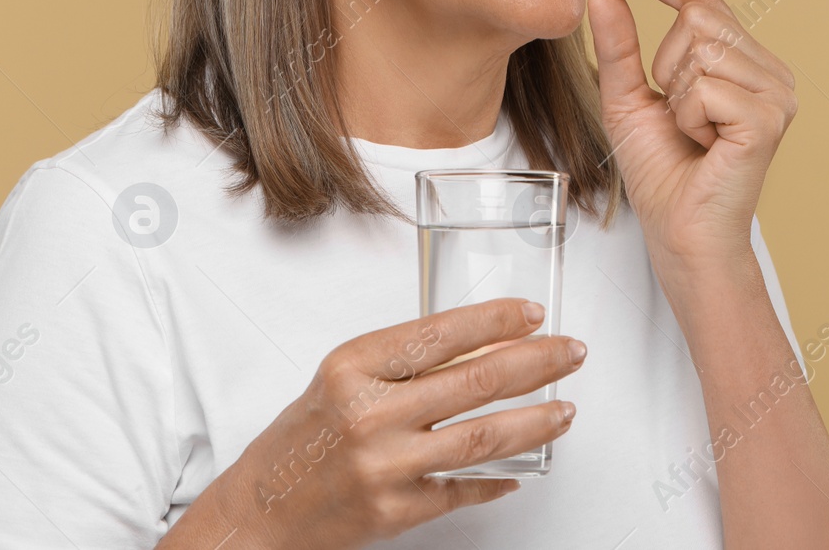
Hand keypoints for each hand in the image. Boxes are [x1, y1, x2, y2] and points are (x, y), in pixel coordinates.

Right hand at [163, 298, 583, 549]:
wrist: (256, 514)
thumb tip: (482, 344)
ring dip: (535, 422)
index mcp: (353, 368)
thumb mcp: (341, 379)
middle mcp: (369, 414)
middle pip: (475, 380)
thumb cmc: (301, 439)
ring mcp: (384, 466)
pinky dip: (498, 479)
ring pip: (482, 437)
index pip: (441, 333)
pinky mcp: (395, 512)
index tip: (534, 313)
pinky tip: (523, 470)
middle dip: (536, 363)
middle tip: (571, 352)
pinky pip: (463, 490)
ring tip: (566, 409)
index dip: (496, 320)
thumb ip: (402, 362)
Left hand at [585, 0, 798, 268]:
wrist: (679, 232)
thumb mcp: (627, 96)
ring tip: (694, 133)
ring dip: (677, 95)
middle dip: (666, 63)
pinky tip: (705, 145)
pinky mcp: (769, 118)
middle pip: (698, 16)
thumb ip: (619, 43)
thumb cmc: (661, 172)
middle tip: (676, 113)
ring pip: (702, 49)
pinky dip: (689, 117)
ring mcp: (777, 93)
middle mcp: (770, 70)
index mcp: (744, 60)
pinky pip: (706, 87)